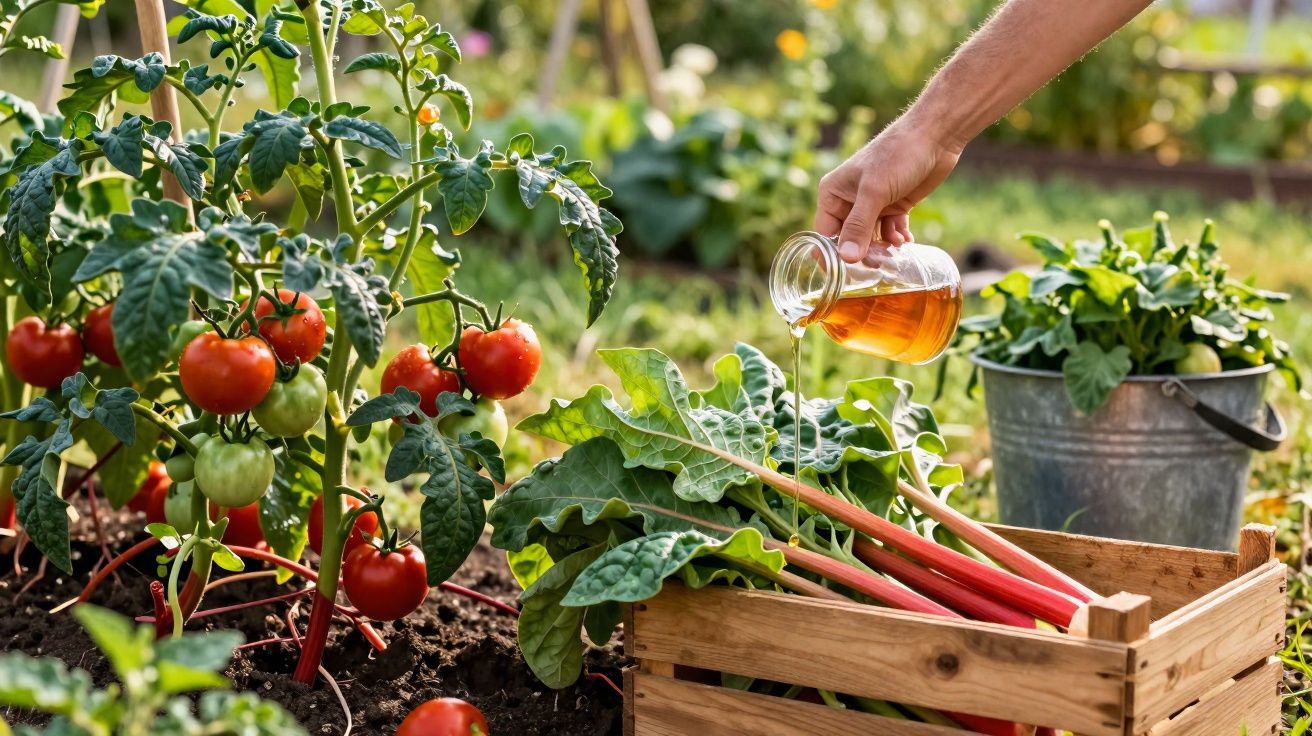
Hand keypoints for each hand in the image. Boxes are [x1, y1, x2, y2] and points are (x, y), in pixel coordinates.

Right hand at [816, 115, 961, 262]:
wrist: (935, 136)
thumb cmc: (897, 155)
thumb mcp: (875, 192)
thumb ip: (859, 226)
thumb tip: (847, 258)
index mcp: (833, 193)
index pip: (825, 233)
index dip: (833, 255)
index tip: (844, 275)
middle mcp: (849, 200)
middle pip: (849, 239)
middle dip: (862, 253)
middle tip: (878, 265)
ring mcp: (873, 204)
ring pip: (871, 238)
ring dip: (882, 248)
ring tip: (895, 250)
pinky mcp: (894, 206)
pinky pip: (889, 232)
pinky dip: (896, 239)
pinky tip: (905, 240)